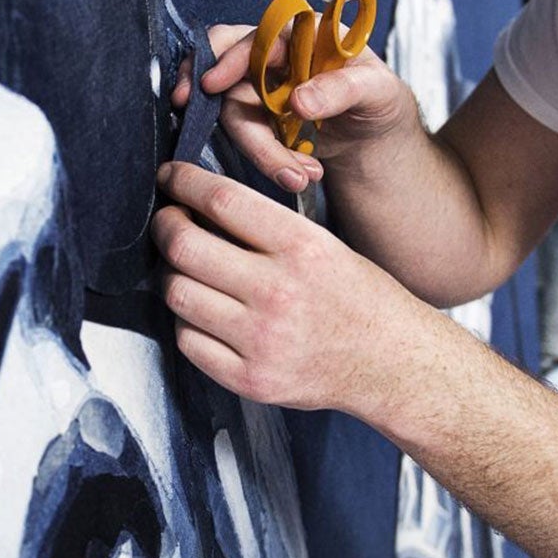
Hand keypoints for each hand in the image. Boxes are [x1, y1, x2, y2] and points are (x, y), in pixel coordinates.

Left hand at [151, 160, 425, 416]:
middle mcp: (278, 292)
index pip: (222, 200)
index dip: (183, 182)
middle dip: (165, 226)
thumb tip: (199, 203)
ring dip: (172, 275)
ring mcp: (262, 340)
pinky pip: (187, 341)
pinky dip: (187, 322)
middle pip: (186, 247)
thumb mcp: (323, 244)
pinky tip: (203, 313)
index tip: (169, 177)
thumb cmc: (358, 298)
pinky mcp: (251, 379)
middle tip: (167, 222)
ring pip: (178, 294)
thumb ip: (265, 226)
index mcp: (301, 247)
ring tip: (185, 270)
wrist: (392, 363)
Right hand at [171, 22, 419, 195]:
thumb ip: (342, 90)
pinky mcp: (258, 121)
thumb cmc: (381, 100)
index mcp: (303, 33)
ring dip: (261, 150)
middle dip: (202, 89)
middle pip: (225, 66)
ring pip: (233, 113)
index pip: (255, 35)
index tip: (211, 84)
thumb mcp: (378, 91)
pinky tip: (299, 174)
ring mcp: (261, 90)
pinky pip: (246, 138)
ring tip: (300, 177)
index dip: (228, 57)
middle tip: (185, 107)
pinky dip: (268, 161)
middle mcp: (274, 56)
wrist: (377, 138)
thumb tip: (299, 100)